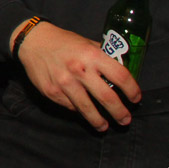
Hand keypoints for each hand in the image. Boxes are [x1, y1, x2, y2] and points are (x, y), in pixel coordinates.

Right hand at [14, 20, 138, 130]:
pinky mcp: (52, 92)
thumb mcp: (86, 43)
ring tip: (105, 126)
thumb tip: (120, 70)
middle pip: (107, 98)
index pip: (120, 76)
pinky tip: (81, 110)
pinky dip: (78, 110)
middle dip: (120, 112)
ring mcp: (64, 83)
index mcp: (92, 55)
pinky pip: (70, 106)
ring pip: (87, 109)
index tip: (135, 98)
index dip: (132, 90)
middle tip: (126, 119)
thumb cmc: (63, 41)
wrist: (33, 41)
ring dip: (99, 121)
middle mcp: (79, 70)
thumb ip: (102, 56)